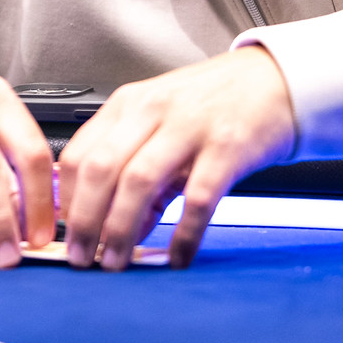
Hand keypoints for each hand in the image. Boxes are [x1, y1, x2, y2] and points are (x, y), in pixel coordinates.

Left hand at [58, 46, 294, 269]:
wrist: (278, 80)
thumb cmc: (217, 103)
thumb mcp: (164, 122)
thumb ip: (138, 168)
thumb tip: (120, 226)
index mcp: (130, 104)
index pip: (79, 153)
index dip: (66, 200)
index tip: (64, 233)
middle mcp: (154, 111)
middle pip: (101, 170)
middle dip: (84, 221)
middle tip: (81, 258)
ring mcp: (190, 128)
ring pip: (138, 183)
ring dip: (121, 230)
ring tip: (116, 263)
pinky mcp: (227, 147)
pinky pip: (197, 199)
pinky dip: (182, 234)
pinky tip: (176, 258)